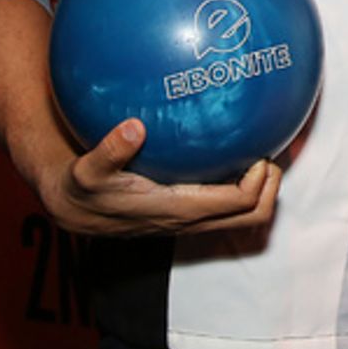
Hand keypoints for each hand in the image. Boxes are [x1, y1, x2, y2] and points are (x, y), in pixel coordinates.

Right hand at [39, 117, 281, 235]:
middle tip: (270, 153)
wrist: (76, 211)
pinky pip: (228, 207)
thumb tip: (134, 128)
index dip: (259, 180)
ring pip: (245, 216)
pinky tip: (235, 154)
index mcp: (179, 209)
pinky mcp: (188, 215)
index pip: (238, 202)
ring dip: (262, 189)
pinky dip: (242, 186)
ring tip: (262, 152)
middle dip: (271, 187)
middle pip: (253, 216)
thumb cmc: (85, 189)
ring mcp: (193, 221)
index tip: (260, 151)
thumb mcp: (87, 170)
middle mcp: (192, 220)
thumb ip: (109, 151)